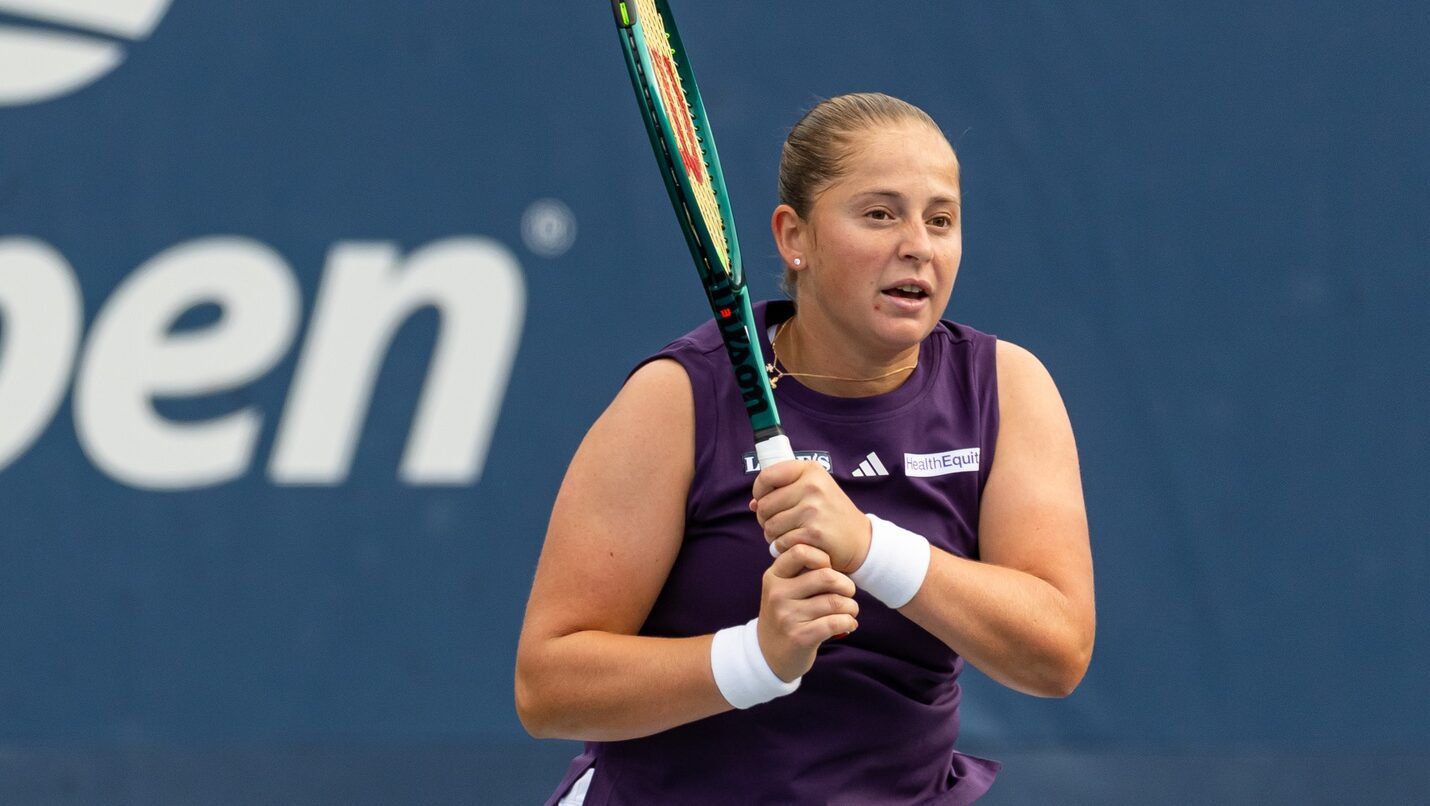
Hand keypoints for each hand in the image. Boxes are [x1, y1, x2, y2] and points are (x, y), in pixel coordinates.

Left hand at [750, 459, 871, 573]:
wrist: (861, 541)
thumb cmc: (831, 515)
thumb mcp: (814, 492)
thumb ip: (783, 491)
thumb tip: (753, 504)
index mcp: (810, 470)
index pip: (766, 476)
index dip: (759, 492)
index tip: (765, 501)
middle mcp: (813, 486)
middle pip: (764, 505)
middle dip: (765, 519)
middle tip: (778, 525)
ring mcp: (814, 509)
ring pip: (770, 526)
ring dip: (773, 536)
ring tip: (787, 535)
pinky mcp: (814, 533)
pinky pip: (781, 542)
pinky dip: (783, 548)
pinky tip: (796, 546)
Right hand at [757, 544, 858, 681]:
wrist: (768, 654)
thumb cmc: (785, 615)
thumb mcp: (782, 589)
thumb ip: (800, 572)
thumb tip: (833, 558)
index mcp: (773, 577)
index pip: (801, 552)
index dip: (823, 557)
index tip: (829, 569)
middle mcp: (777, 594)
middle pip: (826, 576)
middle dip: (846, 584)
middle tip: (848, 592)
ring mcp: (787, 616)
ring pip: (835, 601)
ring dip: (851, 606)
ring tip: (850, 610)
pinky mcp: (800, 637)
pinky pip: (835, 622)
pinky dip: (849, 622)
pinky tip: (849, 624)